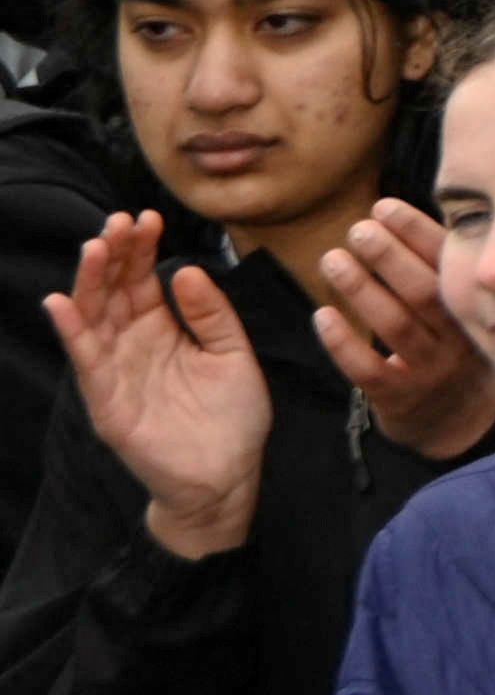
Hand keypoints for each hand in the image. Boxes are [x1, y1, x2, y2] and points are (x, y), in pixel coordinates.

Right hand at [51, 216, 270, 557]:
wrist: (227, 477)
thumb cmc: (231, 417)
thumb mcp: (232, 352)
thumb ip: (212, 314)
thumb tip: (186, 270)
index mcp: (163, 331)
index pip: (143, 282)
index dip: (142, 250)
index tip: (148, 217)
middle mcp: (133, 347)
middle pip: (114, 293)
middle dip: (114, 256)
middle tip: (119, 221)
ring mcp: (117, 373)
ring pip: (94, 319)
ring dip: (90, 283)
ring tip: (94, 247)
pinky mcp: (108, 403)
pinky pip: (87, 362)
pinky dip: (73, 332)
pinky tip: (62, 303)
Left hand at [310, 197, 494, 459]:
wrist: (461, 422)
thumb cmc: (452, 348)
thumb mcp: (461, 311)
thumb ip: (438, 272)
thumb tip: (395, 217)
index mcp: (474, 307)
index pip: (448, 262)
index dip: (416, 231)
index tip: (384, 207)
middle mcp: (459, 338)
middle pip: (423, 291)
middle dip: (389, 255)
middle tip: (357, 230)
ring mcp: (431, 370)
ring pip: (396, 325)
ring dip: (362, 289)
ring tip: (332, 258)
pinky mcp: (400, 397)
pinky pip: (369, 369)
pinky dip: (344, 342)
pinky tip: (322, 316)